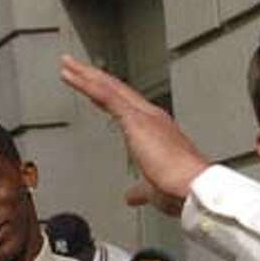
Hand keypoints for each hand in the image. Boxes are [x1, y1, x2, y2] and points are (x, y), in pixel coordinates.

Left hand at [60, 54, 208, 214]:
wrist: (192, 186)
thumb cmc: (180, 188)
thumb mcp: (152, 190)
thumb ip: (140, 190)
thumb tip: (133, 195)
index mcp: (156, 129)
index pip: (125, 105)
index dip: (107, 94)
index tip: (92, 87)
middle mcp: (151, 116)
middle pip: (116, 90)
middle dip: (94, 77)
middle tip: (74, 66)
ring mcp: (144, 116)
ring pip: (109, 88)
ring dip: (86, 75)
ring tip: (67, 65)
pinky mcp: (135, 119)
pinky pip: (107, 96)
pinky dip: (89, 85)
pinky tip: (76, 77)